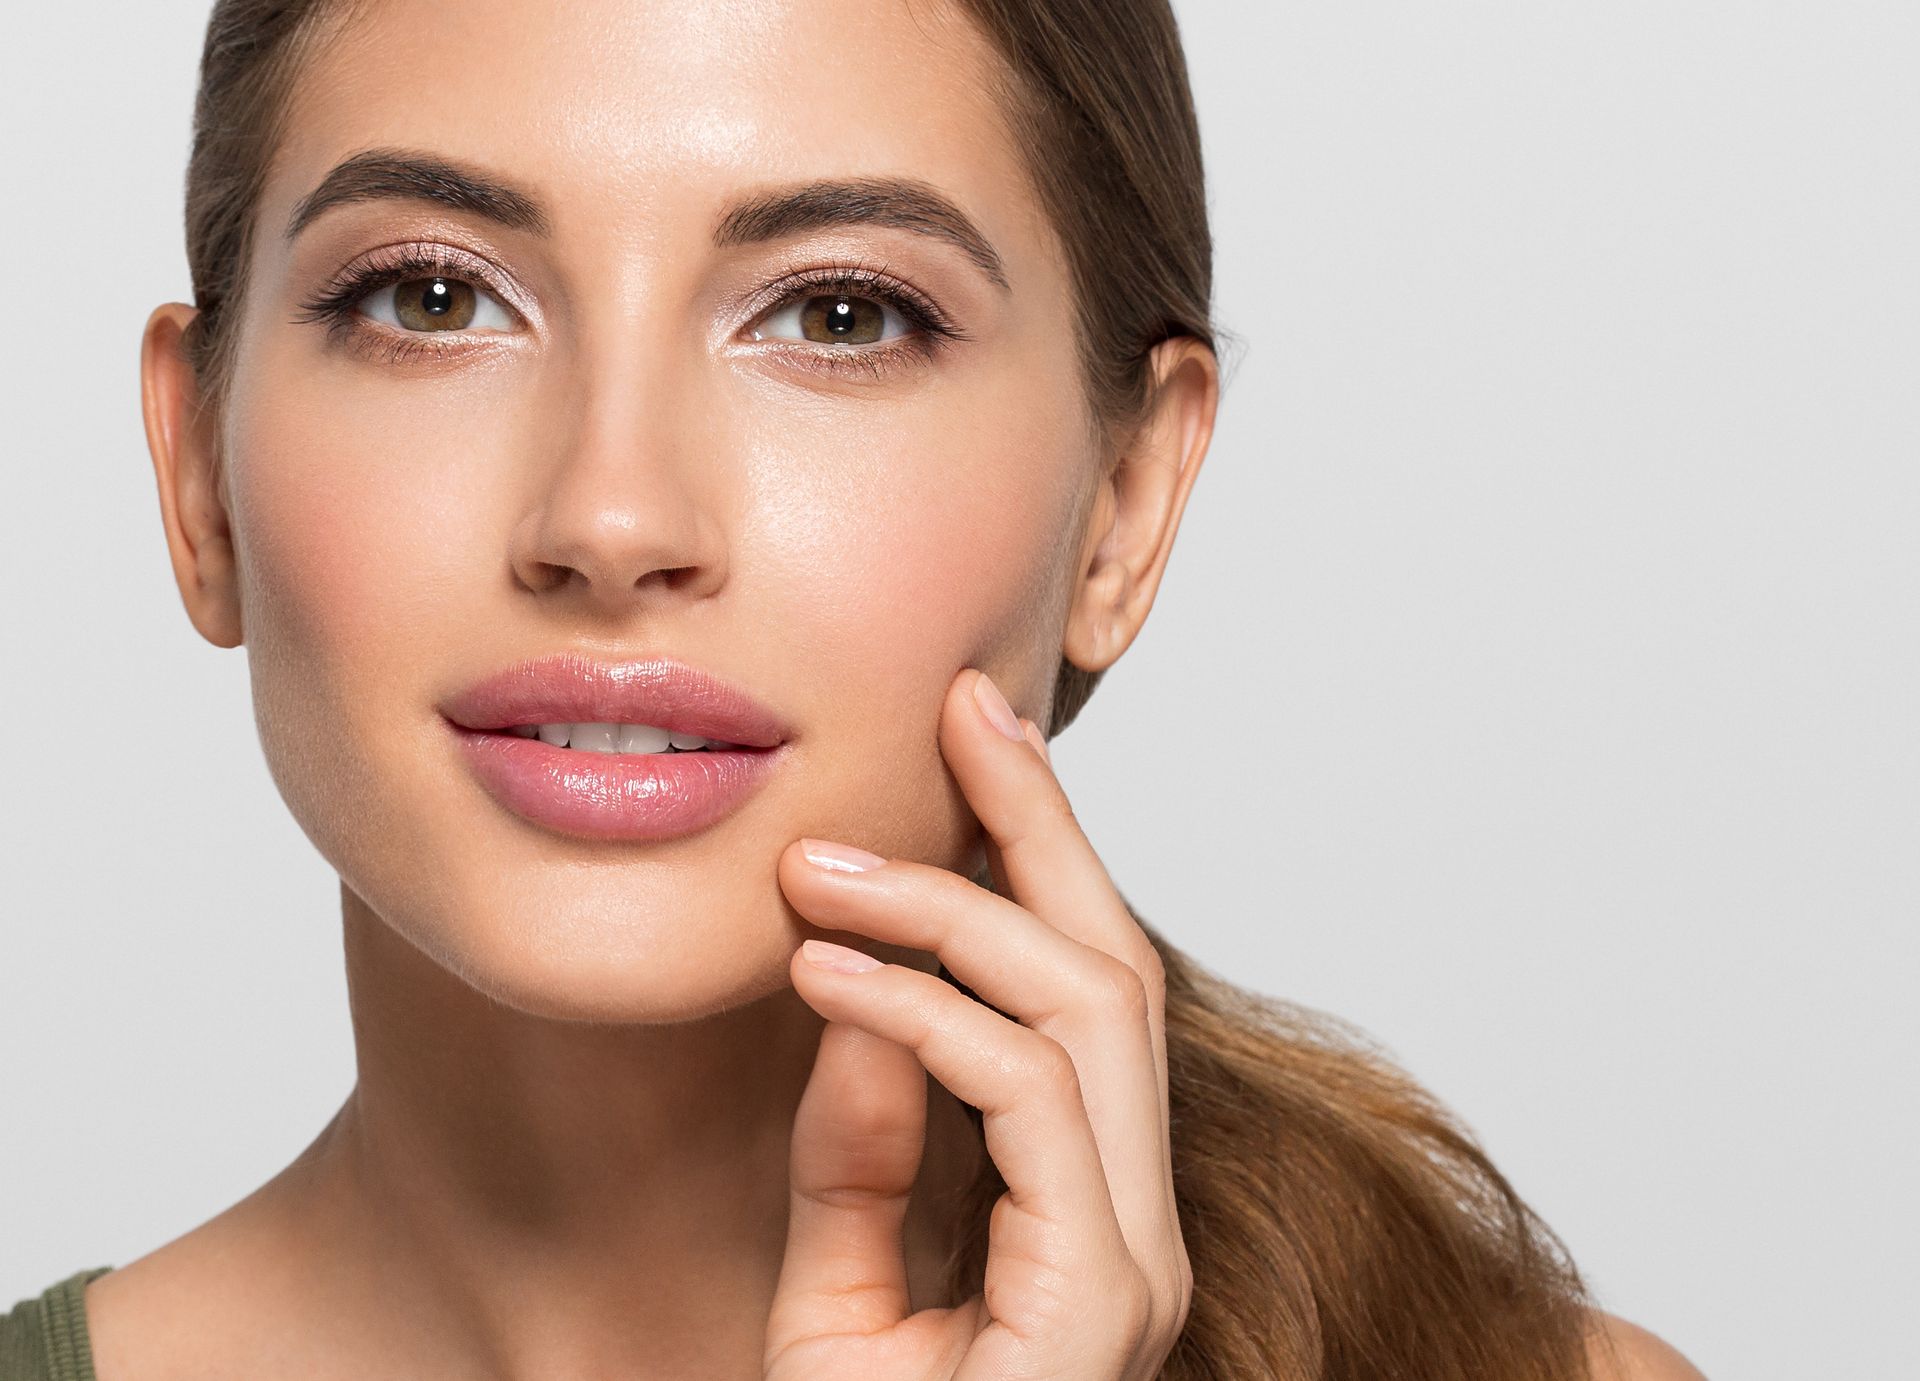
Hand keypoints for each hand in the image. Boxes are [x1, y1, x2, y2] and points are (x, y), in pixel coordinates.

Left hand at [766, 667, 1189, 1379]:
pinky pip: (1029, 1103)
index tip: (971, 737)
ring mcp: (1133, 1269)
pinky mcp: (1103, 1306)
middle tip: (958, 710)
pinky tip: (831, 977)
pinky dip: (930, 1018)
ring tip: (820, 869)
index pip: (1081, 992)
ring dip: (956, 913)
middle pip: (1109, 972)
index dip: (1035, 853)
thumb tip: (857, 1011)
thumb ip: (860, 1161)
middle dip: (1036, 828)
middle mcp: (1136, 1230)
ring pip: (1087, 1015)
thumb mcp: (834, 1301)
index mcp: (1089, 1218)